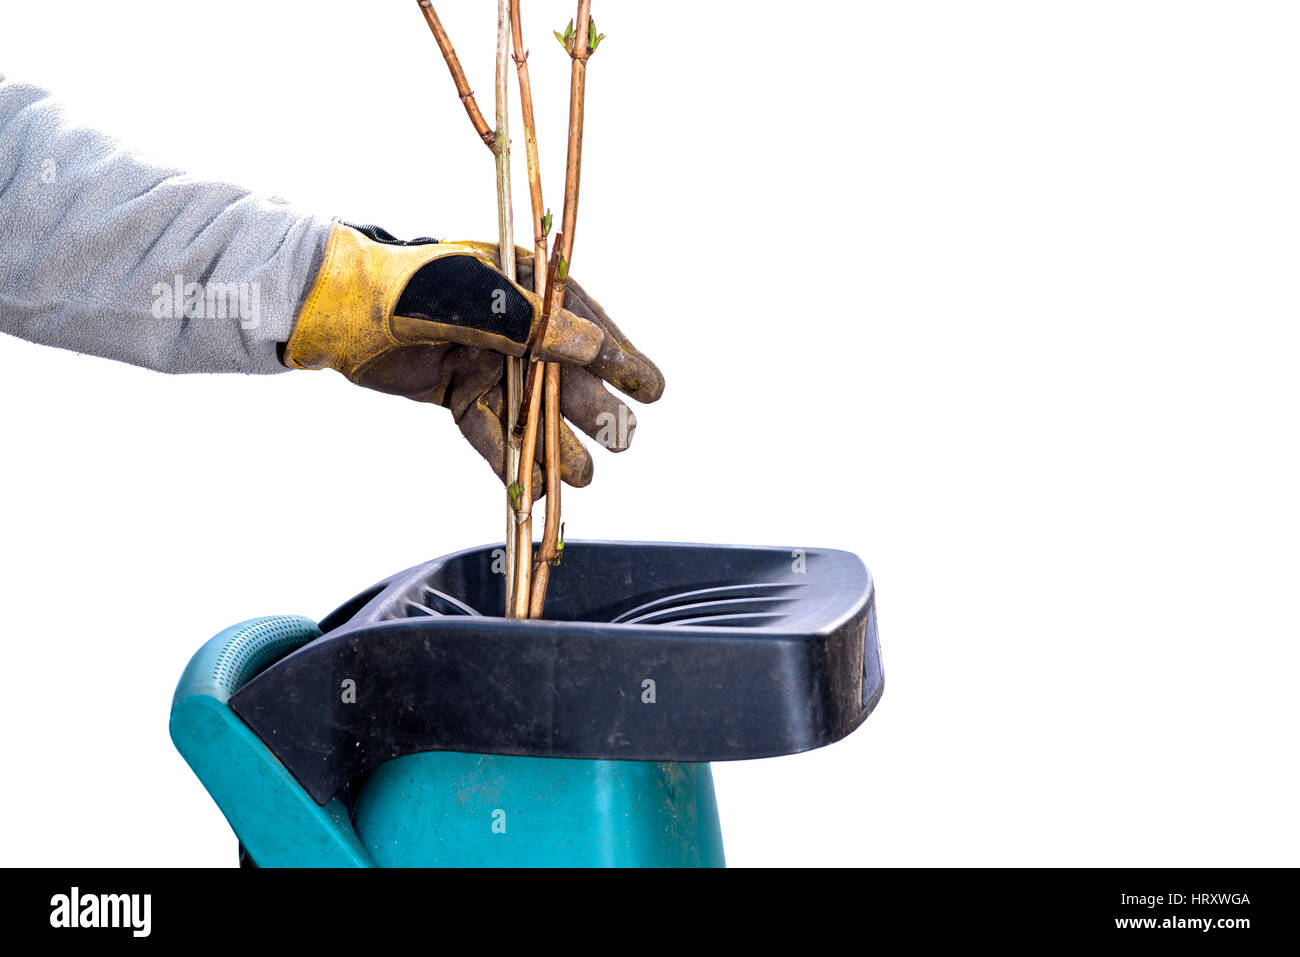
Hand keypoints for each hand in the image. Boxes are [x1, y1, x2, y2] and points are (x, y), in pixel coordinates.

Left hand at [283, 221, 663, 488]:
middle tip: (624, 438)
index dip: (620, 357)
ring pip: (532, 410)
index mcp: (523, 286)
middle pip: (564, 373)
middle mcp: (511, 326)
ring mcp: (486, 361)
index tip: (652, 389)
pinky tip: (534, 487)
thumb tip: (591, 346)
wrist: (334, 312)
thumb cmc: (402, 286)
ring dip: (556, 443)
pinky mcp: (457, 394)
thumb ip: (527, 322)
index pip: (584, 323)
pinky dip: (510, 459)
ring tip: (584, 475)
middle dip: (594, 408)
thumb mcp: (466, 294)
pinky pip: (492, 431)